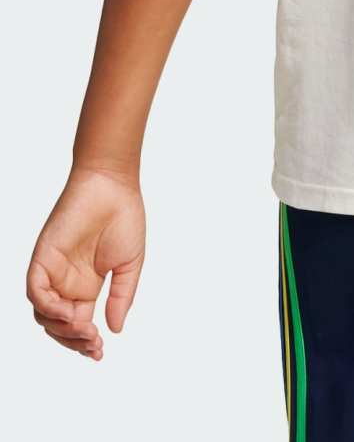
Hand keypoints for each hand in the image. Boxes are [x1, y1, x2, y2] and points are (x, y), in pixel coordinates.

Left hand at [27, 168, 145, 359]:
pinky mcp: (41, 259)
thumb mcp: (130, 264)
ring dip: (61, 329)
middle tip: (93, 345)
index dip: (85, 342)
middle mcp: (66, 283)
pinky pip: (36, 292)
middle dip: (74, 341)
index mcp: (86, 286)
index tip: (100, 353)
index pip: (78, 323)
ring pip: (43, 315)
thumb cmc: (124, 218)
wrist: (113, 186)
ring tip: (84, 329)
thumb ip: (121, 296)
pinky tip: (68, 313)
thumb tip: (115, 329)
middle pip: (58, 326)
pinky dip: (48, 307)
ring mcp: (53, 272)